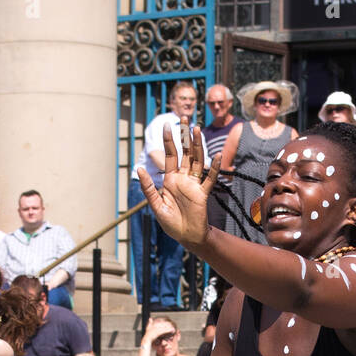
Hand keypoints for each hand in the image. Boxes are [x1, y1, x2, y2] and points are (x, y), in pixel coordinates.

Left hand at [137, 123, 219, 250]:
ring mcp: (194, 185)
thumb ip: (149, 188)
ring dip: (197, 145)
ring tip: (197, 129)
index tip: (167, 125)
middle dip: (184, 136)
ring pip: (197, 160)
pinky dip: (214, 168)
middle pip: (185, 152)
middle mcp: (183, 179)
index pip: (170, 155)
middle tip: (184, 118)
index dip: (169, 140)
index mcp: (170, 180)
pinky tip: (217, 156)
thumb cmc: (171, 224)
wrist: (186, 237)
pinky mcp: (203, 193)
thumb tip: (139, 169)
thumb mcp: (156, 206)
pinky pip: (209, 179)